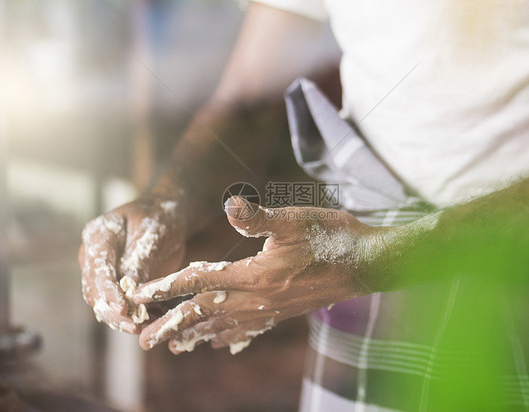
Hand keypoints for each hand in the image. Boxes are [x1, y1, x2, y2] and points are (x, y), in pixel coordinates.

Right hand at [79, 193, 187, 332]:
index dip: (109, 290)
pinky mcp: (115, 285)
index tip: (122, 307)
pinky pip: (119, 305)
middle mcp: (93, 257)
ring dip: (122, 319)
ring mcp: (101, 273)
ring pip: (104, 303)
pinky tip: (152, 321)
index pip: (98, 268)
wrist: (166, 217)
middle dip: (114, 312)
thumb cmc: (158, 217)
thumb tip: (129, 291)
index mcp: (98, 236)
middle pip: (95, 291)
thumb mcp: (151, 233)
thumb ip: (139, 260)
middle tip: (135, 326)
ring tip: (144, 327)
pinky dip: (134, 315)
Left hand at [134, 196, 385, 353]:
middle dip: (172, 326)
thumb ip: (257, 217)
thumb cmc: (330, 237)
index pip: (201, 283)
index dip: (168, 287)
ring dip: (195, 336)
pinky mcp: (284, 312)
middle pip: (205, 315)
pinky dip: (229, 337)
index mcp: (255, 275)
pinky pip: (249, 330)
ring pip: (224, 327)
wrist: (367, 263)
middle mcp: (259, 298)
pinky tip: (220, 343)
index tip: (140, 294)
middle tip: (143, 340)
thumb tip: (230, 204)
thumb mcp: (293, 219)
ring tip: (173, 346)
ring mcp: (272, 309)